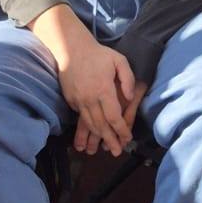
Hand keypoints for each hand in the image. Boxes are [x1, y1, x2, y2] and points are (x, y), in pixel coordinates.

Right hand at [57, 30, 136, 157]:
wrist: (71, 50)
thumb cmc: (99, 55)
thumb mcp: (119, 61)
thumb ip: (128, 79)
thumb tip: (130, 98)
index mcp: (103, 89)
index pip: (113, 116)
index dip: (121, 129)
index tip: (127, 138)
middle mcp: (90, 99)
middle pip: (101, 125)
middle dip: (110, 140)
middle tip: (117, 152)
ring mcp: (78, 101)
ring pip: (89, 124)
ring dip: (97, 139)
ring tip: (104, 150)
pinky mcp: (71, 101)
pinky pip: (81, 119)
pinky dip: (86, 131)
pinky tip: (90, 139)